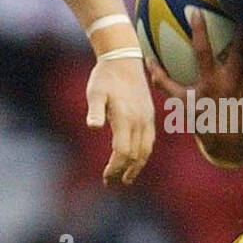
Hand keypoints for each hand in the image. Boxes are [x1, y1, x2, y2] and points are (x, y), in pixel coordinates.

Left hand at [86, 54, 154, 185]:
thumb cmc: (105, 77)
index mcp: (126, 117)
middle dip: (123, 172)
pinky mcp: (149, 116)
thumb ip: (95, 110)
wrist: (124, 59)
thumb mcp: (95, 92)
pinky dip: (143, 155)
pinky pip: (149, 141)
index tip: (105, 178)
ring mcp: (147, 119)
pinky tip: (135, 161)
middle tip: (111, 183)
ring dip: (136, 167)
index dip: (114, 168)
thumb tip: (92, 127)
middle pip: (135, 155)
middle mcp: (139, 120)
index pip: (123, 151)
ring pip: (145, 150)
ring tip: (126, 179)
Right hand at [146, 12, 242, 166]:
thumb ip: (164, 82)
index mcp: (209, 83)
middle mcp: (229, 84)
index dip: (198, 31)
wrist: (230, 144)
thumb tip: (147, 61)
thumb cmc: (204, 118)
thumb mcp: (182, 102)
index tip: (195, 11)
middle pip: (240, 49)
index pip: (202, 52)